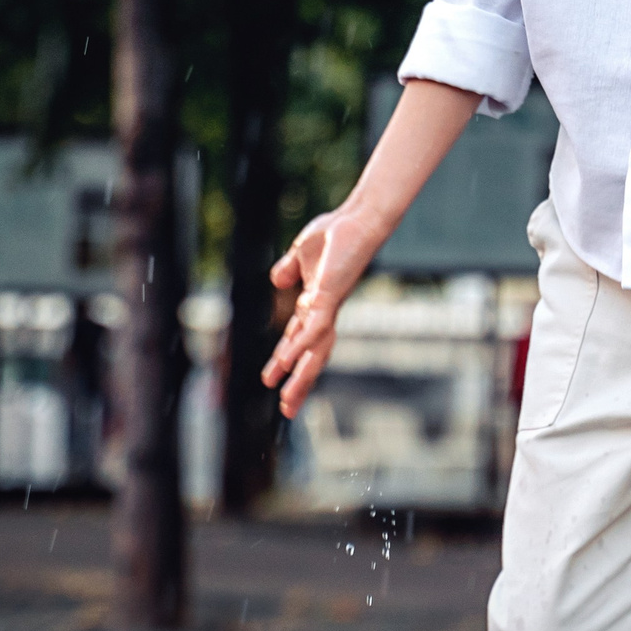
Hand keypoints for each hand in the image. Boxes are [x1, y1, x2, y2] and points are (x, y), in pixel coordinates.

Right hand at [260, 207, 382, 416]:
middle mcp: (324, 312)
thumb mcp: (301, 252)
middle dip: (298, 382)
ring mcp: (328, 307)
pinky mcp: (330, 298)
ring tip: (286, 401)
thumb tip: (277, 282)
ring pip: (314, 351)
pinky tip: (288, 361)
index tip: (272, 381)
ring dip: (300, 376)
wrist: (358, 220)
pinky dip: (300, 345)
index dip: (286, 360)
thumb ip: (289, 269)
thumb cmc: (336, 233)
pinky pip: (314, 327)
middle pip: (311, 355)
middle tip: (286, 410)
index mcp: (316, 304)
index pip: (299, 339)